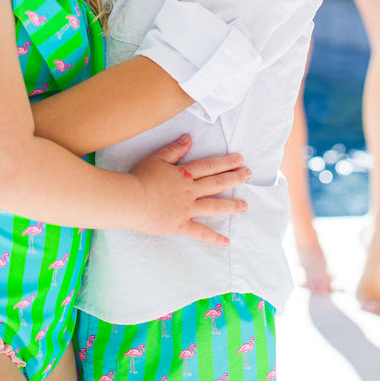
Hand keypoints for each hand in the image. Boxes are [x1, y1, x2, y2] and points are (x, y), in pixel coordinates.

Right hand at [129, 135, 249, 244]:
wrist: (131, 199)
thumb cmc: (139, 178)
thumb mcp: (156, 159)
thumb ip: (174, 150)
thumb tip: (189, 139)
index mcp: (183, 174)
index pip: (208, 167)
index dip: (225, 163)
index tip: (239, 160)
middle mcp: (189, 191)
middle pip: (215, 183)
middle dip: (234, 178)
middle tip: (248, 174)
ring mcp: (187, 209)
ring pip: (213, 206)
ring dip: (230, 206)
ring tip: (244, 205)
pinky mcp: (180, 225)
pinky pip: (200, 232)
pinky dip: (213, 238)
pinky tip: (226, 241)